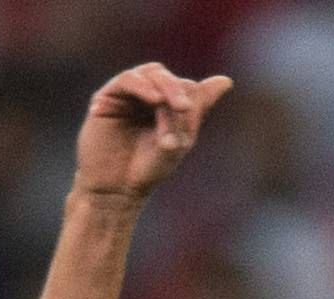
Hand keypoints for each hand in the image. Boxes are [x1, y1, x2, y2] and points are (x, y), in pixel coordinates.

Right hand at [74, 63, 231, 201]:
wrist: (115, 190)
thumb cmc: (147, 169)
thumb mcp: (179, 140)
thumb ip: (198, 110)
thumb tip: (227, 80)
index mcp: (166, 104)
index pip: (185, 87)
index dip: (190, 98)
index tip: (189, 116)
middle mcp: (146, 95)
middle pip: (167, 77)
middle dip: (177, 91)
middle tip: (184, 108)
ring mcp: (126, 95)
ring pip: (150, 74)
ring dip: (164, 87)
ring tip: (169, 105)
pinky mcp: (107, 98)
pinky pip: (127, 80)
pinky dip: (141, 85)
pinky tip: (152, 98)